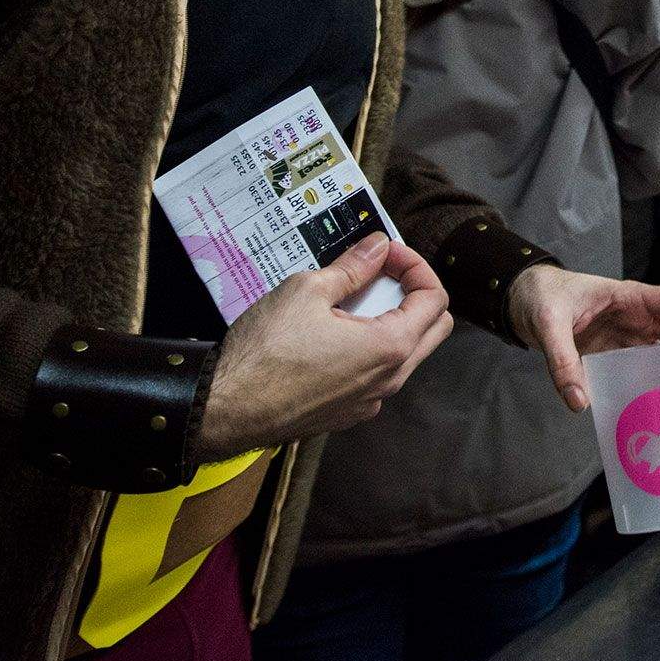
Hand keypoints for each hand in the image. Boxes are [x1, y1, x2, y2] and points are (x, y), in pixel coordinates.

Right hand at [199, 235, 452, 457]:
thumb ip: (353, 267)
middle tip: (381, 273)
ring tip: (353, 299)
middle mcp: (389, 380)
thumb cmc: (263, 353)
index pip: (435, 298)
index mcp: (390, 348)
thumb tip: (377, 247)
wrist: (224, 410)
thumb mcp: (307, 291)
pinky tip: (336, 333)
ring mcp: (370, 401)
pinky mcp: (347, 413)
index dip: (414, 266)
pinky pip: (377, 376)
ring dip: (393, 320)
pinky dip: (371, 348)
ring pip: (406, 354)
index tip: (385, 254)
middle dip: (416, 293)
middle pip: (434, 328)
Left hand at [508, 266, 659, 410]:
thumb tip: (580, 402)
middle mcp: (641, 318)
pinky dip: (659, 396)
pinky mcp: (619, 360)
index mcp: (633, 298)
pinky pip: (647, 376)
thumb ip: (561, 360)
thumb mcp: (548, 322)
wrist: (523, 302)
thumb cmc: (541, 297)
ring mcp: (632, 340)